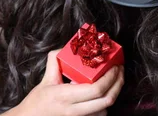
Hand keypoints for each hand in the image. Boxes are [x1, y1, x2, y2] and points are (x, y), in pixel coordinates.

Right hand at [4, 50, 123, 115]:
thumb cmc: (37, 102)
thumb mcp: (45, 80)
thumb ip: (54, 63)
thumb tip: (63, 49)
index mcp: (65, 96)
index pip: (95, 89)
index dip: (109, 78)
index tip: (114, 67)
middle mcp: (74, 111)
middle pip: (106, 100)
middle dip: (118, 84)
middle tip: (120, 71)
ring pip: (105, 110)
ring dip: (112, 95)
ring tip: (113, 81)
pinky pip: (98, 115)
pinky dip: (103, 104)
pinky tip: (101, 95)